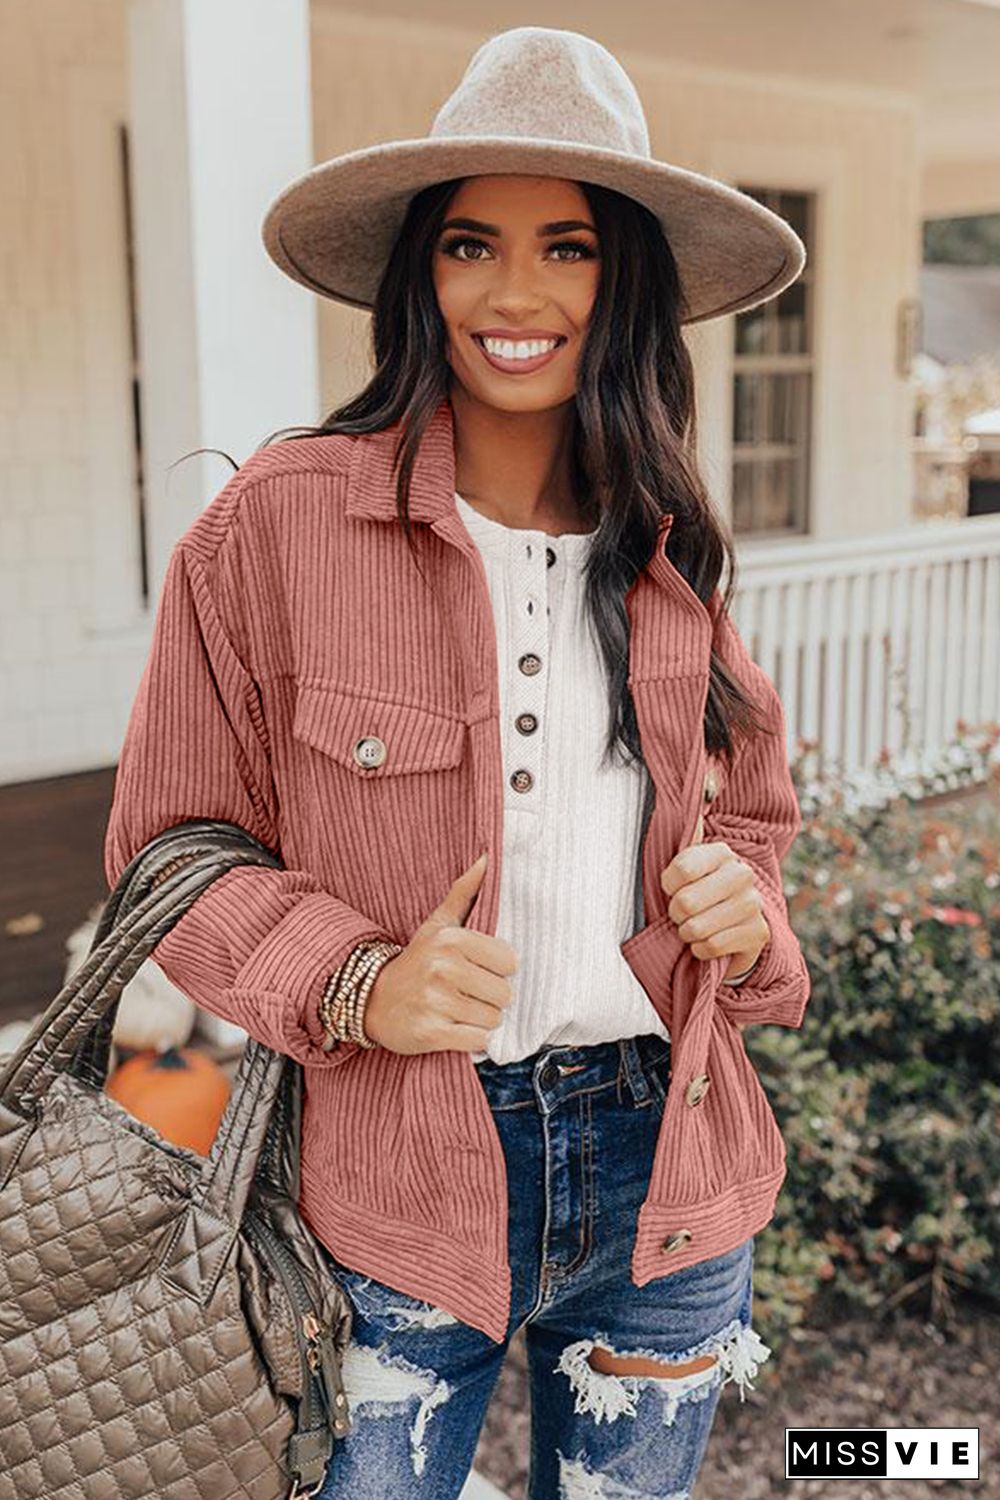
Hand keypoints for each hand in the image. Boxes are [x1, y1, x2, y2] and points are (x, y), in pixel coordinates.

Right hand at [363, 853, 518, 1054]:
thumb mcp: (436, 924)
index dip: (497, 971)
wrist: (372, 1000)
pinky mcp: (431, 1033)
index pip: (509, 962)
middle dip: (489, 998)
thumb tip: (487, 857)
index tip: (476, 971)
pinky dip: (471, 1040)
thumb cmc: (416, 961)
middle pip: (503, 994)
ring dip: (480, 1020)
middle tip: (466, 994)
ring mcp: (436, 1001)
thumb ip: (464, 892)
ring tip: (458, 1010)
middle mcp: (443, 968)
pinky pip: (477, 1041)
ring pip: (492, 1019)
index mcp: (451, 939)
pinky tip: (454, 1029)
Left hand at [659, 816, 769, 979]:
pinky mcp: (759, 933)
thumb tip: (709, 777)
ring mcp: (753, 903)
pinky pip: (712, 947)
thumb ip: (689, 827)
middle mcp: (742, 874)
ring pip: (698, 927)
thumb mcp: (688, 862)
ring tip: (693, 927)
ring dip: (688, 933)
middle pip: (686, 903)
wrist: (736, 924)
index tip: (672, 888)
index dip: (668, 886)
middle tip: (681, 913)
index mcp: (720, 852)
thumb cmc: (700, 890)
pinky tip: (706, 942)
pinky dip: (701, 949)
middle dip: (676, 914)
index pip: (680, 870)